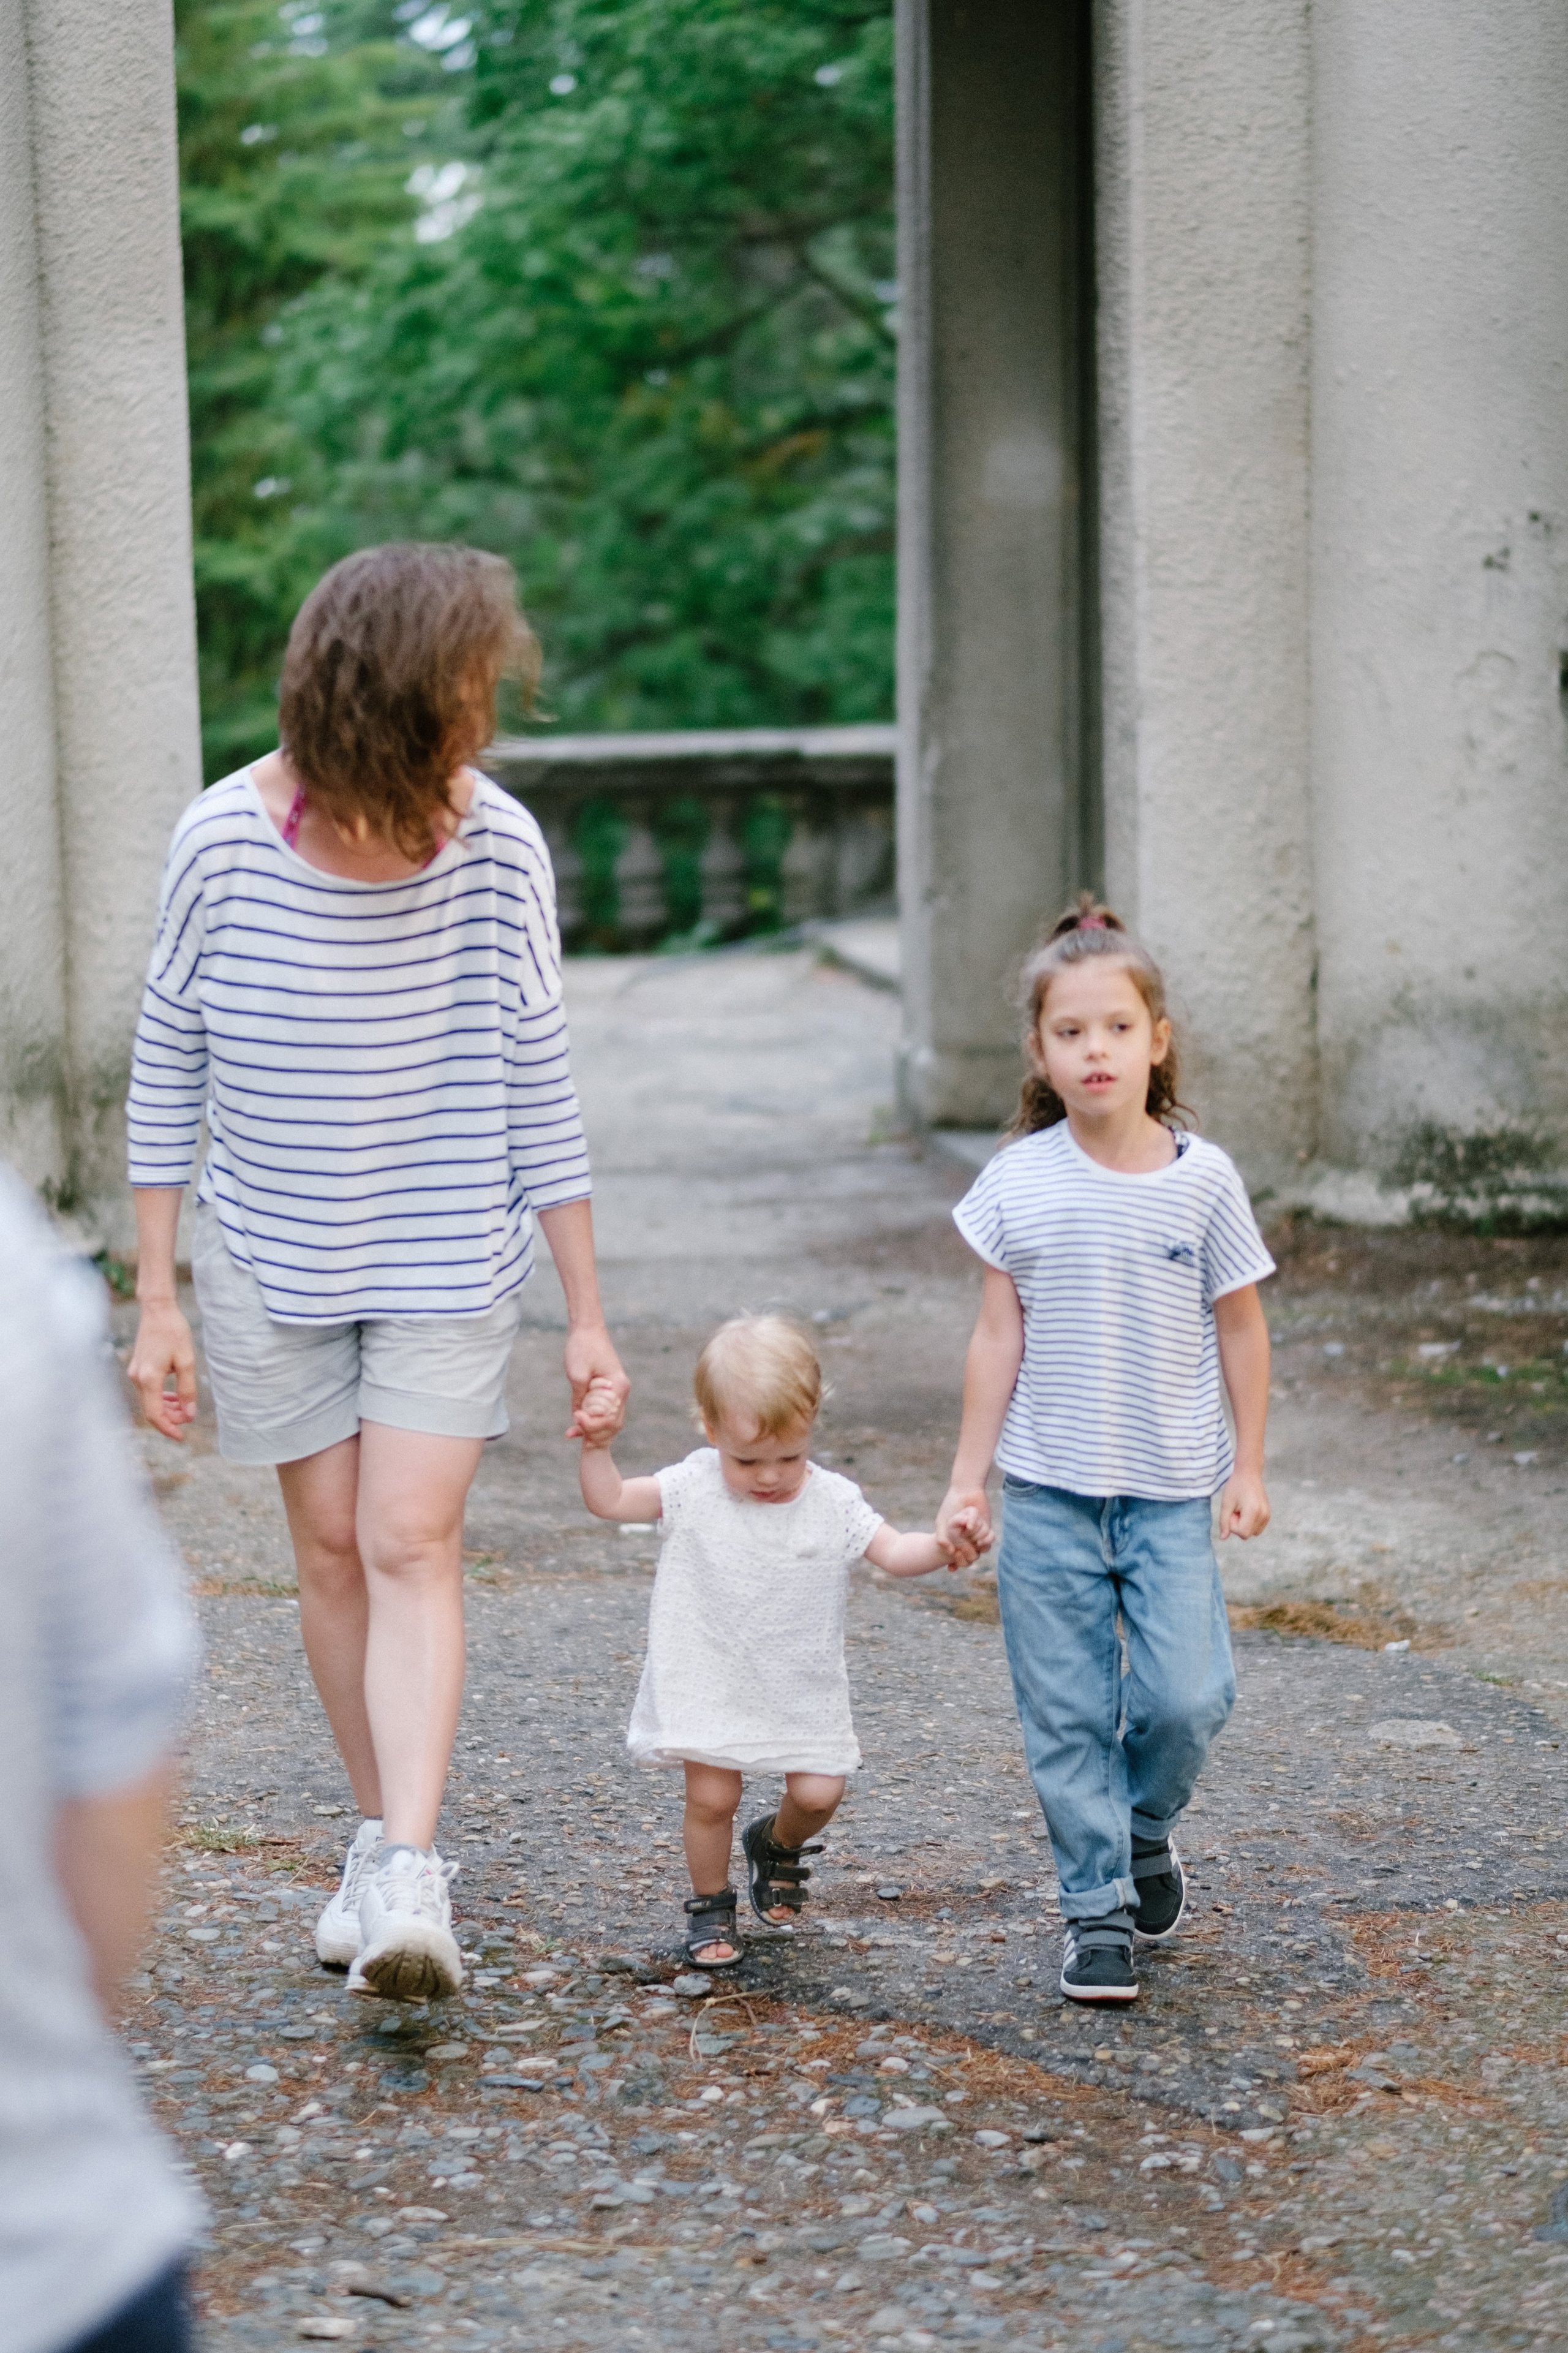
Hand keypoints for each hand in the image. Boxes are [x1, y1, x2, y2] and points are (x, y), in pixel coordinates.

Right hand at [126, 1301, 196, 1441]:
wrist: (157, 1310)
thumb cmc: (174, 1332)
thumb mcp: (187, 1361)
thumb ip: (187, 1389)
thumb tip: (189, 1413)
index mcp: (149, 1378)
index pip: (155, 1414)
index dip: (168, 1428)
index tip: (181, 1437)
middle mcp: (137, 1378)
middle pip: (151, 1410)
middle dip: (170, 1419)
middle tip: (188, 1418)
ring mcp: (134, 1373)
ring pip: (149, 1401)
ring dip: (166, 1408)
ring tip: (184, 1407)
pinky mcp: (137, 1369)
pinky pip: (147, 1391)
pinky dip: (160, 1397)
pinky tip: (174, 1396)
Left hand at [562, 1322, 628, 1439]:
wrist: (586, 1328)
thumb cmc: (582, 1348)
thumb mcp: (577, 1375)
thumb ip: (579, 1399)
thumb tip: (577, 1419)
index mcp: (618, 1387)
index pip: (609, 1419)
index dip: (591, 1425)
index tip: (574, 1422)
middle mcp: (621, 1391)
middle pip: (612, 1423)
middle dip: (593, 1433)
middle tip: (571, 1435)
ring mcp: (615, 1391)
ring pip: (608, 1419)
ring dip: (592, 1429)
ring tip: (572, 1434)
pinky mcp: (607, 1389)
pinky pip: (602, 1410)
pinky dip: (591, 1419)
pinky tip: (575, 1426)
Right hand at [937, 1483, 991, 1566]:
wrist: (966, 1491)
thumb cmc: (951, 1505)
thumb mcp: (942, 1523)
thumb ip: (941, 1538)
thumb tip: (949, 1553)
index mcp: (955, 1537)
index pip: (955, 1555)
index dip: (953, 1564)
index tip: (950, 1568)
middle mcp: (967, 1536)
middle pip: (969, 1555)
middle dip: (966, 1559)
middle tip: (963, 1557)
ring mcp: (977, 1533)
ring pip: (980, 1549)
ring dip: (977, 1549)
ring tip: (973, 1544)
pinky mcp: (987, 1527)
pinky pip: (989, 1539)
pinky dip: (986, 1540)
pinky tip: (980, 1540)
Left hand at [1216, 1469, 1269, 1539]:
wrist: (1249, 1473)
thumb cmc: (1235, 1487)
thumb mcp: (1226, 1503)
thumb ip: (1224, 1522)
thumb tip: (1223, 1538)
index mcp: (1253, 1512)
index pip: (1242, 1533)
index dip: (1233, 1526)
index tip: (1232, 1513)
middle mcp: (1263, 1515)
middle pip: (1247, 1534)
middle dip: (1238, 1525)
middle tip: (1236, 1509)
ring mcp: (1267, 1515)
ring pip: (1252, 1532)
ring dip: (1244, 1524)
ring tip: (1241, 1509)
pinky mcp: (1268, 1515)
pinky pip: (1257, 1527)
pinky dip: (1250, 1522)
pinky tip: (1247, 1509)